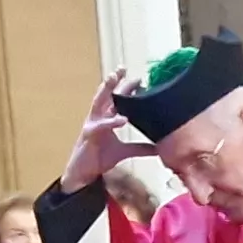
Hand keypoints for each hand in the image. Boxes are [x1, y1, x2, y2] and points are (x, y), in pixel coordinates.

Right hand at [65, 72, 156, 191]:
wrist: (84, 174)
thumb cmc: (100, 158)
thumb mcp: (124, 152)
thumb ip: (140, 148)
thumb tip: (158, 147)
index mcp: (106, 118)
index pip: (116, 99)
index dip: (124, 88)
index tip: (138, 78)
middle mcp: (98, 117)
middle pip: (106, 95)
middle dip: (114, 81)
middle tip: (123, 68)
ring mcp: (92, 124)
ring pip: (98, 102)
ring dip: (105, 89)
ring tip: (113, 78)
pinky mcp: (89, 135)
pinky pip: (101, 126)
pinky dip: (112, 122)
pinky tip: (122, 119)